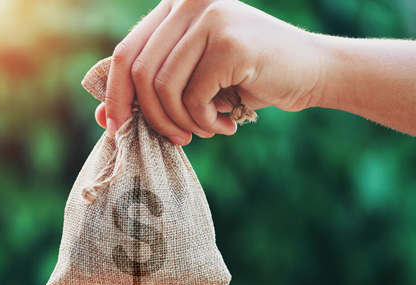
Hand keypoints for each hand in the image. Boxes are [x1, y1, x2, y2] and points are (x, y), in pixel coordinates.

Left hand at [99, 0, 325, 144]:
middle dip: (150, 117)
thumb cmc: (249, 80)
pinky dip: (203, 122)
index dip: (115, 94)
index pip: (126, 51)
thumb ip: (151, 92)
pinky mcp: (230, 42)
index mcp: (175, 5)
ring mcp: (210, 17)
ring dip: (181, 122)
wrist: (313, 72)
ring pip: (162, 87)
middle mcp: (189, 2)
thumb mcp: (193, 82)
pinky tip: (225, 124)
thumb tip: (102, 118)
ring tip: (205, 129)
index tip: (116, 128)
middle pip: (138, 71)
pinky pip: (193, 97)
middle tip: (175, 139)